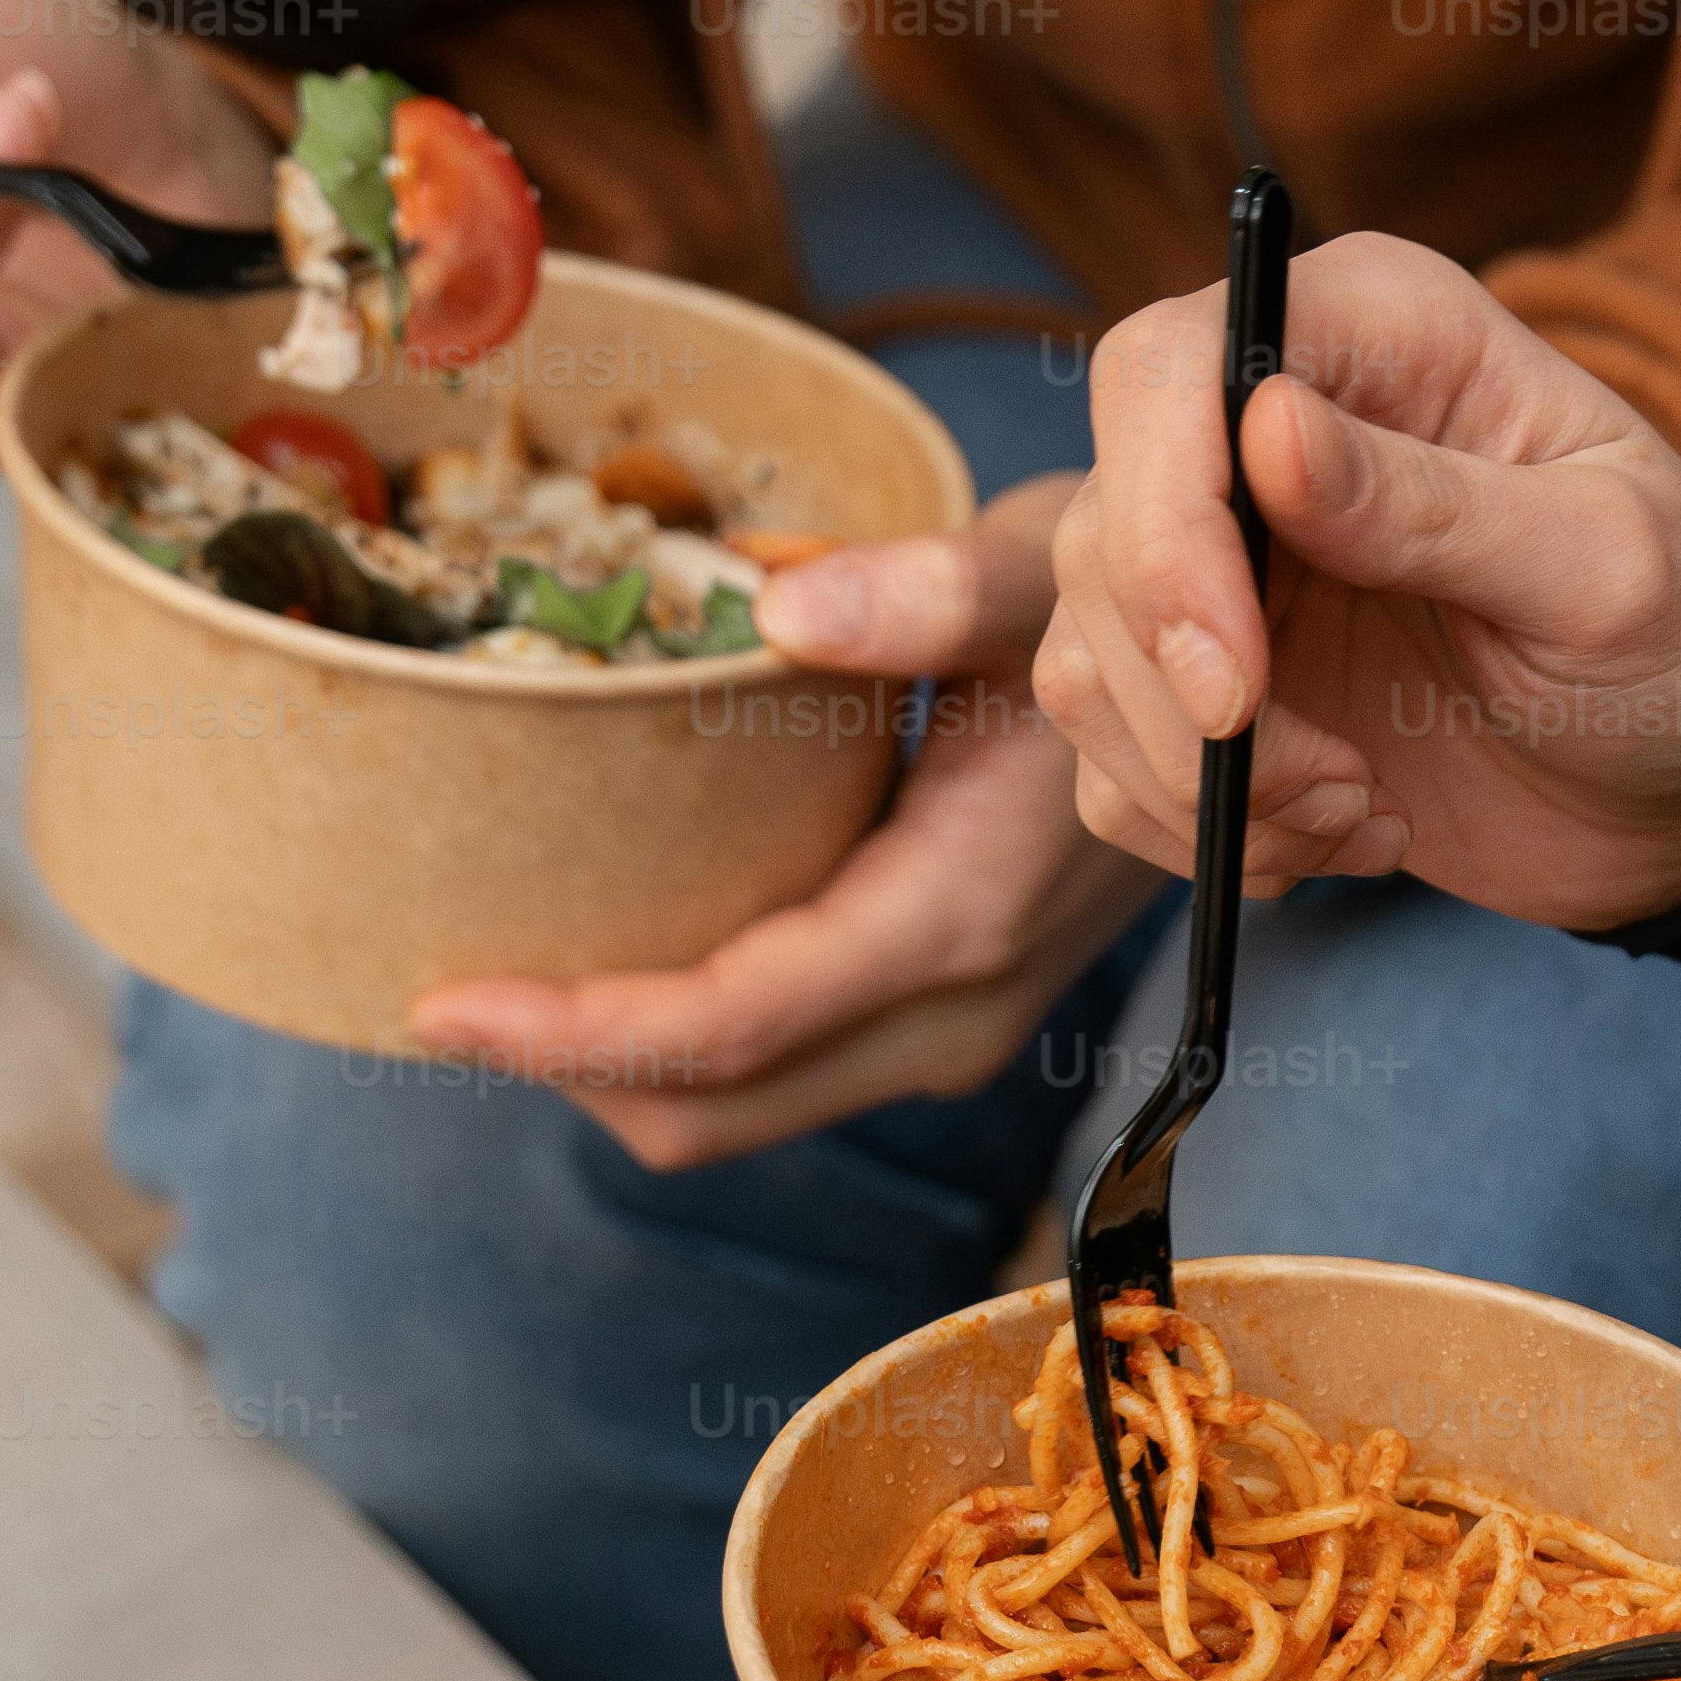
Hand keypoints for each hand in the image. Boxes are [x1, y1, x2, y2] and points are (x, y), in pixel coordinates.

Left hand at [411, 478, 1157, 1167]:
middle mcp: (953, 1011)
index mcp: (959, 913)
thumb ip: (931, 590)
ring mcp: (950, 1033)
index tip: (439, 1001)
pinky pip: (772, 1073)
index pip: (734, 1021)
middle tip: (420, 986)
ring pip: (734, 1111)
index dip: (577, 1029)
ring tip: (491, 974)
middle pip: (712, 1110)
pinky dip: (672, 1044)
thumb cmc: (1147, 615)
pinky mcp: (935, 1018)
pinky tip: (607, 954)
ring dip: (608, 1064)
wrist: (1260, 706)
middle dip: (559, 1066)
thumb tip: (778, 603)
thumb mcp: (1050, 569)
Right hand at [1035, 234, 1680, 930]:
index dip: (1163, 527)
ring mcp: (1237, 564)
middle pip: (1103, 534)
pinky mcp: (1223, 688)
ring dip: (1206, 785)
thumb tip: (1267, 430)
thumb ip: (1432, 507)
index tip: (1236, 680)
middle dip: (1190, 697)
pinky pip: (1115, 762)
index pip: (1165, 374)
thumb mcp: (1601, 572)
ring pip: (1090, 662)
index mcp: (1373, 338)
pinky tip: (1347, 835)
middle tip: (1333, 783)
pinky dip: (1209, 834)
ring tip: (1359, 813)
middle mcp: (1275, 432)